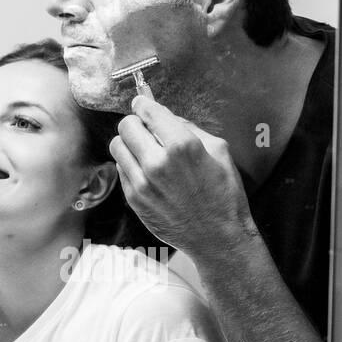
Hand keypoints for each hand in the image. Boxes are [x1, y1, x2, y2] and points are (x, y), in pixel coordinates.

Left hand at [109, 95, 254, 257]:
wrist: (218, 237)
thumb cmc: (224, 194)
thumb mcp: (219, 150)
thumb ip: (190, 128)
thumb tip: (166, 117)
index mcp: (182, 145)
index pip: (147, 111)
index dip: (143, 104)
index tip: (143, 104)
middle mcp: (157, 163)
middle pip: (126, 126)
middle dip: (136, 124)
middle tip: (147, 130)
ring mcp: (142, 184)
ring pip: (117, 147)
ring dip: (129, 144)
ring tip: (145, 151)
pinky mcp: (135, 200)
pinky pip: (121, 170)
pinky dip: (130, 165)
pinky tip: (147, 171)